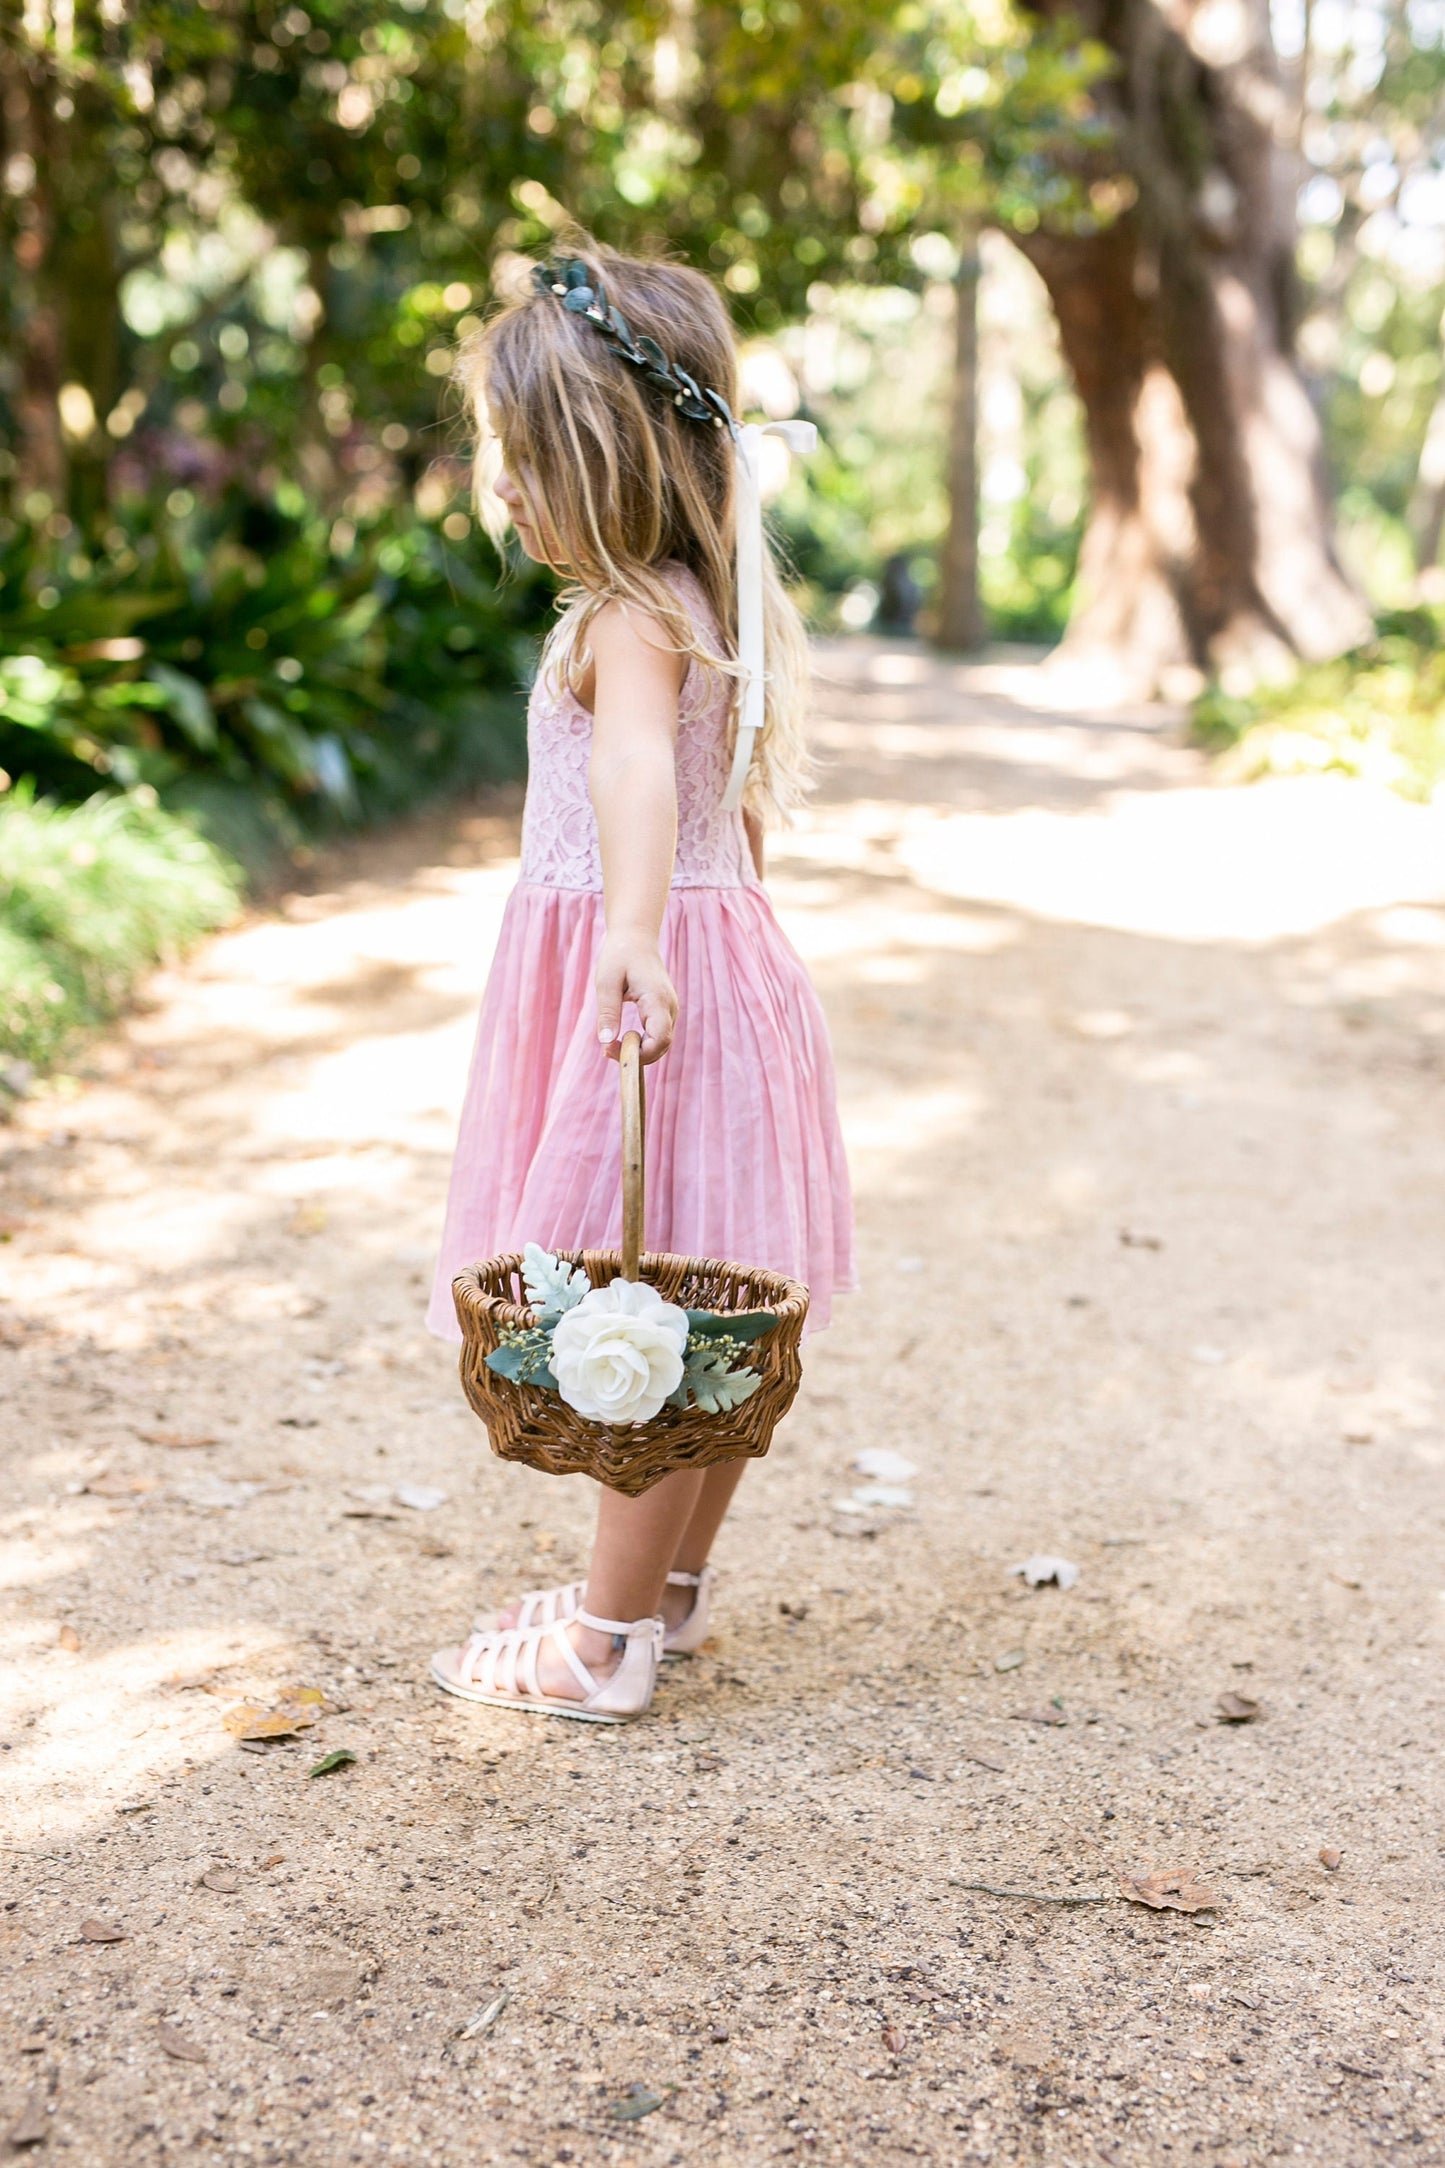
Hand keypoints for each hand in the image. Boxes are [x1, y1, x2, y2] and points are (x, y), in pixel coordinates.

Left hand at [595, 932, 677, 1063]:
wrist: (636, 937)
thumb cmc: (619, 956)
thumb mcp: (606, 982)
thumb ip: (608, 1012)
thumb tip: (606, 1042)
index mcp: (658, 999)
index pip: (659, 1041)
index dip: (638, 1054)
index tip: (610, 1049)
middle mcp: (670, 1007)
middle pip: (662, 1047)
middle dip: (636, 1056)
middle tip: (607, 1050)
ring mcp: (670, 1010)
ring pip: (661, 1045)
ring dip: (639, 1051)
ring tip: (612, 1044)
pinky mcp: (665, 1011)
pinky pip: (658, 1036)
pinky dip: (642, 1044)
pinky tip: (622, 1037)